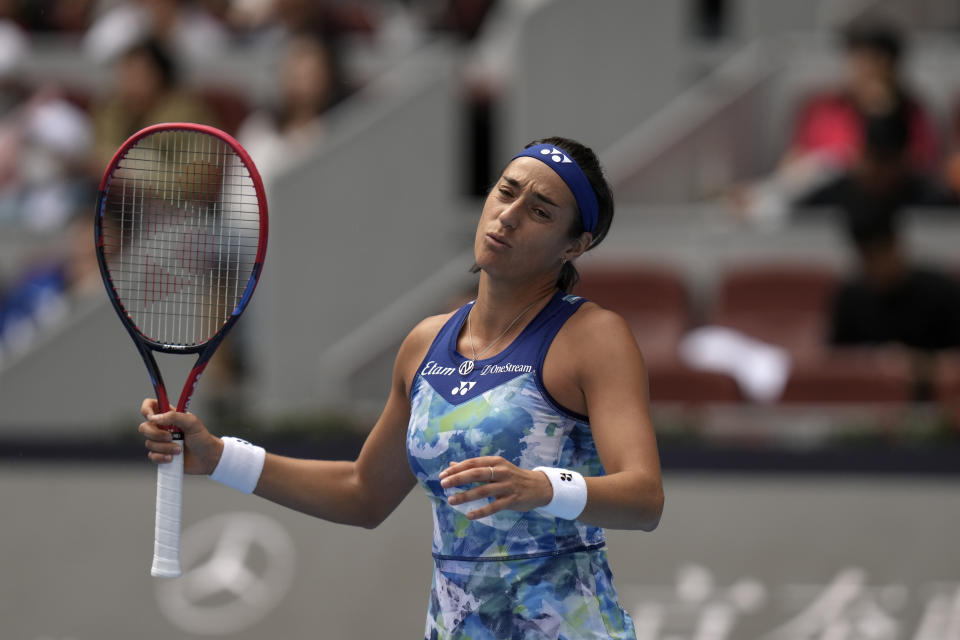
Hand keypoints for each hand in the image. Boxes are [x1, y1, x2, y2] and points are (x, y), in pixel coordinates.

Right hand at [138, 398, 222, 474]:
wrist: (207, 458)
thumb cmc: (202, 438)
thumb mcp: (192, 423)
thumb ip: (174, 417)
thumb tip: (155, 418)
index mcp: (169, 416)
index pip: (150, 405)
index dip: (146, 409)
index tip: (152, 417)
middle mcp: (162, 428)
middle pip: (144, 427)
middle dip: (156, 434)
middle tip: (171, 437)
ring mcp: (160, 442)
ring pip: (149, 443)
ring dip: (165, 448)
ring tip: (179, 450)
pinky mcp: (160, 455)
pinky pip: (152, 456)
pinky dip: (162, 457)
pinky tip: (172, 458)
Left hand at [438, 456, 552, 519]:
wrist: (539, 487)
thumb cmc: (512, 477)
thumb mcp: (495, 468)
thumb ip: (474, 467)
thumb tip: (452, 465)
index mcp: (495, 461)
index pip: (472, 463)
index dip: (456, 469)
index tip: (442, 476)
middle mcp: (501, 471)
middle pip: (476, 474)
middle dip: (458, 479)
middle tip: (443, 484)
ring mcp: (507, 486)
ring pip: (483, 491)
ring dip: (465, 496)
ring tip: (451, 500)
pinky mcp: (512, 500)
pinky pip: (494, 507)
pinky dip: (481, 511)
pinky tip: (469, 515)